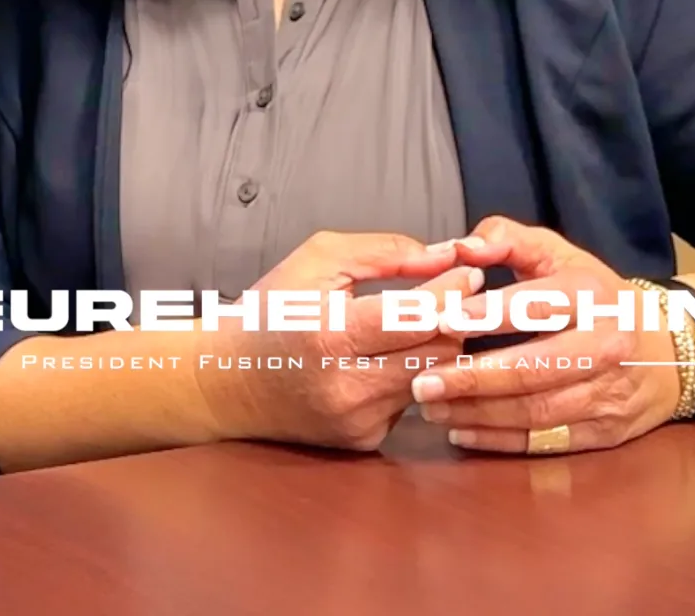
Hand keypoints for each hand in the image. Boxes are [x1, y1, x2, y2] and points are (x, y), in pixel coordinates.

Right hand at [198, 230, 484, 451]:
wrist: (226, 381)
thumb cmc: (271, 310)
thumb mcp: (317, 259)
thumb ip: (384, 252)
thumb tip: (443, 254)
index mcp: (332, 336)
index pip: (416, 316)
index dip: (451, 292)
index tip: (469, 272)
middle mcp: (347, 387)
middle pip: (436, 352)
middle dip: (457, 318)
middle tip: (465, 294)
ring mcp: (357, 421)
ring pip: (431, 379)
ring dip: (440, 348)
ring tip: (436, 320)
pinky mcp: (362, 441)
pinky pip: (410, 401)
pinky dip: (413, 376)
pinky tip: (397, 357)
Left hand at [411, 217, 679, 453]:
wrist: (670, 349)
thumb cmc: (597, 295)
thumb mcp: (560, 254)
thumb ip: (508, 239)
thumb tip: (462, 247)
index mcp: (591, 296)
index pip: (536, 306)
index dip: (487, 314)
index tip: (440, 320)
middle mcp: (604, 346)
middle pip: (533, 369)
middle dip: (473, 378)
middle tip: (422, 382)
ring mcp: (607, 393)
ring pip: (536, 411)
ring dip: (478, 413)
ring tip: (432, 408)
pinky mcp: (604, 432)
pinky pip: (546, 442)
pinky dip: (501, 440)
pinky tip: (463, 431)